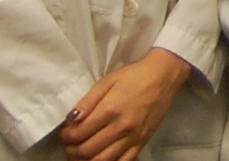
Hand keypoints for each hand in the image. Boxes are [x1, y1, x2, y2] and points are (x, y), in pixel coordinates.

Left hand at [57, 48, 193, 160]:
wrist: (164, 76)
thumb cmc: (135, 76)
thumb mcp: (107, 81)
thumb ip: (88, 101)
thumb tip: (71, 120)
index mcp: (110, 110)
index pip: (79, 133)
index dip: (66, 136)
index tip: (65, 132)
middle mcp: (121, 127)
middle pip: (87, 151)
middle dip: (72, 150)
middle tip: (69, 144)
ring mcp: (133, 138)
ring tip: (81, 153)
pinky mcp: (142, 143)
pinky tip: (100, 158)